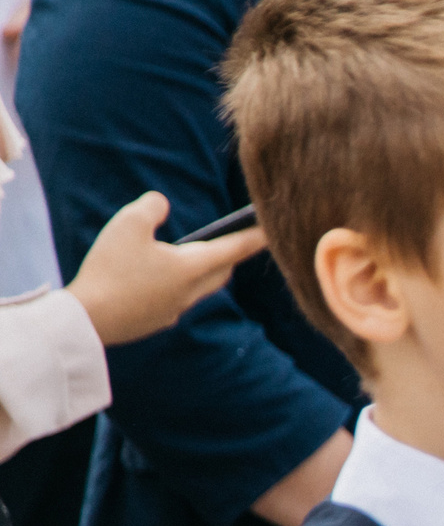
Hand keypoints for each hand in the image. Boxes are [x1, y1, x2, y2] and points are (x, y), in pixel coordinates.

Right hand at [65, 191, 266, 344]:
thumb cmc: (111, 269)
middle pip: (221, 271)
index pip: (234, 249)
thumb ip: (151, 207)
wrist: (88, 320)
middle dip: (230, 255)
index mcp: (192, 268)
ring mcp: (174, 310)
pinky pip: (175, 299)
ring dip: (202, 271)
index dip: (255, 237)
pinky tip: (158, 280)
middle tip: (234, 240)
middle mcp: (190, 292)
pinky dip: (176, 285)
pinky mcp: (156, 321)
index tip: (273, 230)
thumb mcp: (128, 224)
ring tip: (192, 256)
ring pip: (199, 287)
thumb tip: (161, 204)